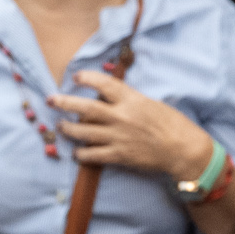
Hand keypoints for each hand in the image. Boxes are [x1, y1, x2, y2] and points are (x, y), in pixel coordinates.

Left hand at [47, 72, 214, 184]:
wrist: (183, 150)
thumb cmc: (173, 124)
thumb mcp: (152, 103)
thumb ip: (130, 100)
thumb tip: (110, 97)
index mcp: (132, 100)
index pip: (104, 84)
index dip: (87, 78)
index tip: (76, 77)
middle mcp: (121, 117)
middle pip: (85, 108)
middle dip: (64, 102)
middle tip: (51, 99)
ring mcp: (118, 137)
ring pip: (84, 132)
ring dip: (68, 129)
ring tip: (61, 126)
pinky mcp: (119, 156)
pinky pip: (93, 155)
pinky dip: (81, 154)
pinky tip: (77, 152)